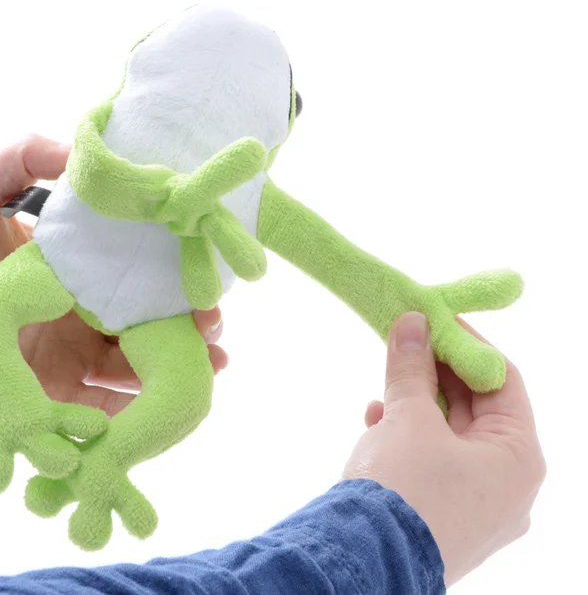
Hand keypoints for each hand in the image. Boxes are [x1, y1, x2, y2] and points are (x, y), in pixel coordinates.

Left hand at [0, 135, 227, 413]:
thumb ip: (24, 155)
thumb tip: (83, 147)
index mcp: (67, 262)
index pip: (131, 268)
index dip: (169, 272)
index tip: (203, 273)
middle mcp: (72, 308)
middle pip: (142, 319)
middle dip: (184, 324)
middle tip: (217, 328)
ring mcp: (60, 353)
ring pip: (129, 364)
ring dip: (171, 367)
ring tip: (212, 364)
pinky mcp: (42, 395)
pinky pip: (93, 408)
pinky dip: (129, 411)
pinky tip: (164, 405)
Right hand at [344, 312, 544, 585]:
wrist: (363, 563)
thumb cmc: (403, 488)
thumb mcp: (407, 417)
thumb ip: (411, 366)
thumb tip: (412, 322)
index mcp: (518, 458)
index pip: (501, 380)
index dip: (467, 344)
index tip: (434, 318)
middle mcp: (508, 485)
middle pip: (476, 407)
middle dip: (435, 371)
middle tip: (405, 340)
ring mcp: (477, 505)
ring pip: (451, 433)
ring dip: (416, 401)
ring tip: (385, 383)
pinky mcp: (445, 515)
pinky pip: (434, 461)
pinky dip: (409, 434)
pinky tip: (377, 419)